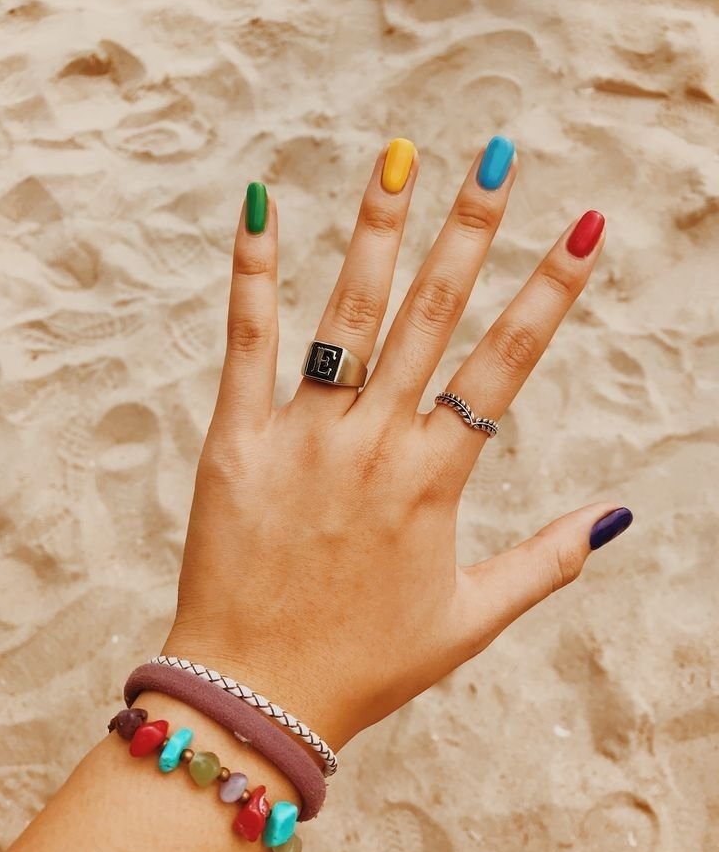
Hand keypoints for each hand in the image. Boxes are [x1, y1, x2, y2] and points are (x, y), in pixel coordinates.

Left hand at [163, 138, 630, 751]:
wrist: (258, 695)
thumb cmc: (369, 663)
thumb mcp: (472, 619)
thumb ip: (546, 562)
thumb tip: (617, 515)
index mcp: (435, 481)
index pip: (504, 365)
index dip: (551, 293)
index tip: (584, 232)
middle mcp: (374, 445)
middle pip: (432, 316)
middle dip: (471, 230)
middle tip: (498, 157)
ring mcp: (302, 438)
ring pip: (348, 314)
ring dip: (378, 231)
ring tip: (401, 156)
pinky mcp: (235, 443)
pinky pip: (247, 345)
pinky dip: (254, 276)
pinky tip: (261, 209)